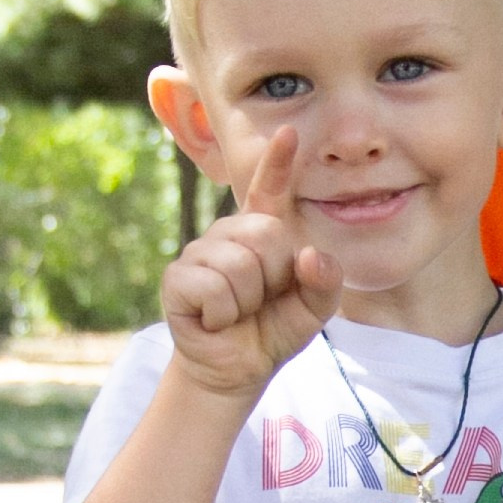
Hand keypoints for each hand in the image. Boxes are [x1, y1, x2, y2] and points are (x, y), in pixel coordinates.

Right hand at [159, 127, 341, 398]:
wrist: (237, 369)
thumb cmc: (272, 330)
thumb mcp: (313, 309)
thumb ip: (325, 282)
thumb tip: (310, 255)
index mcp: (262, 233)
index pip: (269, 190)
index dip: (277, 162)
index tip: (287, 133)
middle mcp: (228, 234)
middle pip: (266, 234)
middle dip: (274, 276)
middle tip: (261, 300)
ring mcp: (198, 253)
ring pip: (240, 264)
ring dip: (248, 300)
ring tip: (238, 311)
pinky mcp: (177, 279)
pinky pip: (213, 287)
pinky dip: (223, 313)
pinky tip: (216, 320)